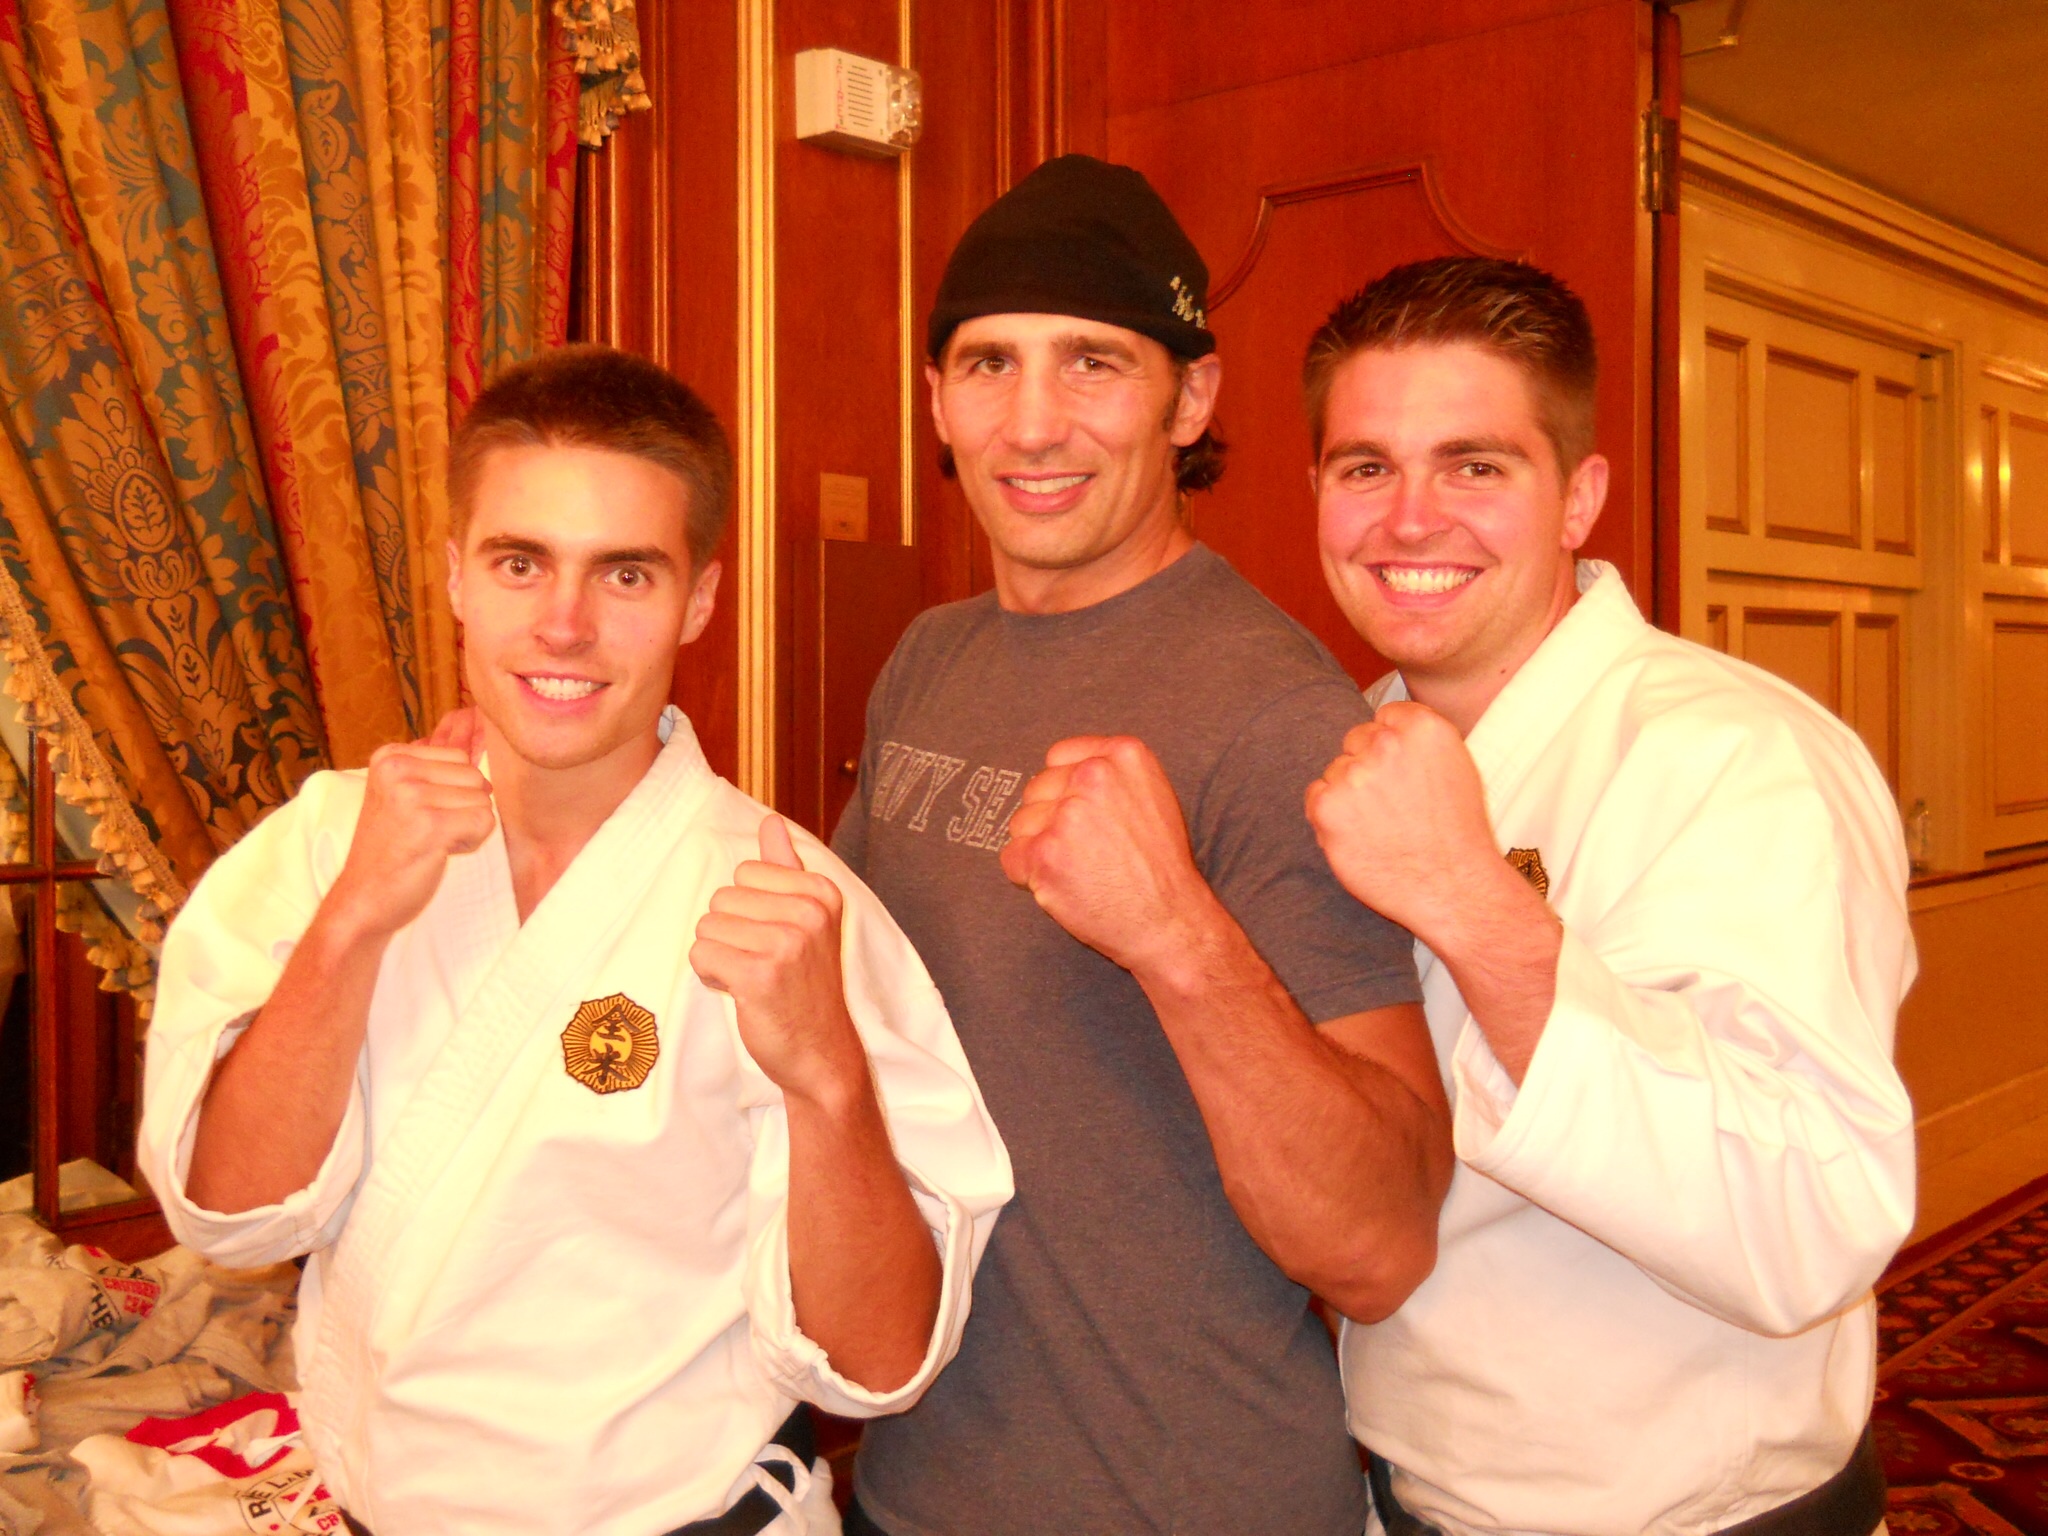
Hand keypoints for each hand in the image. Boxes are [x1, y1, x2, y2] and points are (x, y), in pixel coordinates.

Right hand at [325, 709, 495, 941]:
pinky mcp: (427, 824)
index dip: (454, 792)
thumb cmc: (392, 848)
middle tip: (426, 832)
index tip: (420, 814)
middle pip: (475, 777)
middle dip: (463, 809)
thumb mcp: (408, 792)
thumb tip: (473, 716)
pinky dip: (470, 841)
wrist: (363, 899)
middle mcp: (396, 768)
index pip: (461, 757)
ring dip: (466, 827)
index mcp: (389, 755)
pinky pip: (484, 821)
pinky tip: (438, 851)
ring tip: (430, 841)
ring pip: (483, 799)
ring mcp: (410, 795)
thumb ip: (438, 758)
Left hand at [690, 816, 866, 1106]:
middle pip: (721, 898)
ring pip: (707, 927)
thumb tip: (770, 821)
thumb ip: (786, 868)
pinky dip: (712, 976)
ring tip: (751, 977)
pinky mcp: (760, 974)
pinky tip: (740, 992)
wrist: (821, 1051)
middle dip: (729, 933)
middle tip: (761, 963)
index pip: (745, 872)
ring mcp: (787, 943)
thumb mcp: (807, 920)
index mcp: (821, 892)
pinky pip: (702, 954)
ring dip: (719, 956)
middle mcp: (809, 912)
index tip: (772, 938)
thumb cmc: (806, 985)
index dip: (746, 909)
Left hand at [998, 736, 1211, 973]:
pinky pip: (1012, 857)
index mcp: (1122, 755)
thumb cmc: (1161, 866)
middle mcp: (1093, 776)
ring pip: (1021, 823)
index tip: (1080, 812)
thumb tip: (1062, 773)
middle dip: (1050, 819)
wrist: (1169, 919)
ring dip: (1039, 848)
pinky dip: (1029, 876)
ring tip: (1079, 869)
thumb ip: (1110, 775)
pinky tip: (1064, 884)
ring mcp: (1067, 814)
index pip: (1059, 756)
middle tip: (1086, 850)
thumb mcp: (1152, 796)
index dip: (1063, 788)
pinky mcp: (1045, 853)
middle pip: (1037, 789)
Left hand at [1305, 701, 1504, 945]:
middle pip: (1356, 740)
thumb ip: (1418, 741)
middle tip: (1392, 805)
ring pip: (1336, 771)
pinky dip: (1330, 815)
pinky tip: (1361, 836)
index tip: (1402, 772)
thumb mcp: (1456, 767)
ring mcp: (1354, 774)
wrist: (1452, 886)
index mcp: (1423, 728)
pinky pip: (1316, 796)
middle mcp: (1386, 744)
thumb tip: (1385, 727)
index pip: (1386, 716)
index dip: (1392, 747)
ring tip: (1382, 826)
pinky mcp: (1328, 806)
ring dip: (1349, 793)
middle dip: (1368, 766)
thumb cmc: (1457, 833)